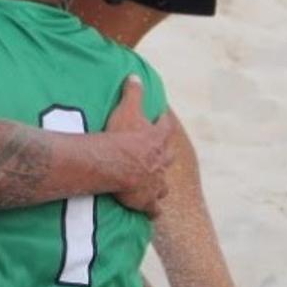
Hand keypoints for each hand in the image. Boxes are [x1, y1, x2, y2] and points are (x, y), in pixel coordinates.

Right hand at [104, 76, 174, 214]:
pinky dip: (152, 210)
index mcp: (158, 140)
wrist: (117, 167)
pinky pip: (153, 209)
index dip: (164, 123)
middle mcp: (161, 162)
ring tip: (155, 182)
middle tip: (159, 152)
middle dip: (165, 155)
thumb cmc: (122, 136)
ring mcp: (156, 183)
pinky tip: (151, 212)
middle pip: (169, 157)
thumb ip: (133, 92)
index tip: (161, 119)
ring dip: (160, 183)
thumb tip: (135, 74)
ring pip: (163, 185)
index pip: (166, 128)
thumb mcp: (127, 108)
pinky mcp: (147, 201)